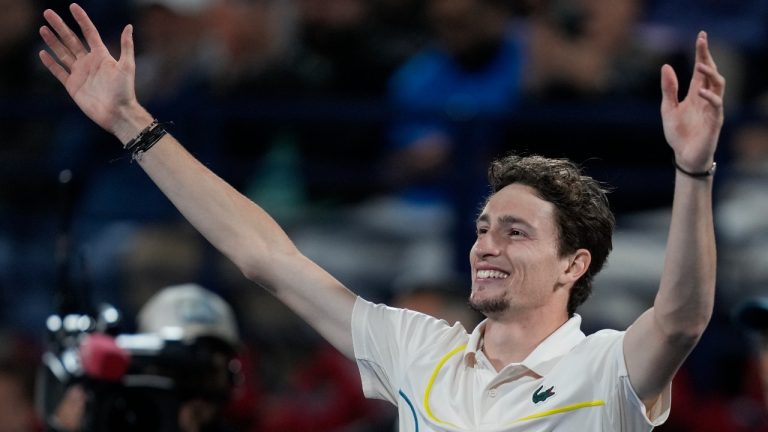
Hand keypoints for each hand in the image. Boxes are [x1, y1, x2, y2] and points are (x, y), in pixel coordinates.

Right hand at [39, 4, 150, 142]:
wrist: (117, 113)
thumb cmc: (124, 90)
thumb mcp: (127, 66)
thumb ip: (126, 46)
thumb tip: (129, 26)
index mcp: (102, 56)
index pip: (89, 33)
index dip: (81, 20)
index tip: (73, 6)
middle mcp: (89, 62)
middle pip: (71, 40)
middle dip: (60, 26)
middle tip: (48, 13)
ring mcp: (80, 74)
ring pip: (63, 53)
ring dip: (52, 41)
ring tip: (42, 28)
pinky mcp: (73, 86)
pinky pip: (59, 72)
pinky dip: (50, 63)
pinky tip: (42, 53)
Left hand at [660, 31, 724, 172]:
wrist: (684, 156)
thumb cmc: (678, 134)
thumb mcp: (668, 109)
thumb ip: (668, 89)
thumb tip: (666, 66)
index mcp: (695, 94)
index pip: (701, 70)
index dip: (701, 53)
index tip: (701, 36)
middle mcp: (706, 98)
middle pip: (711, 72)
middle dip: (707, 56)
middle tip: (702, 40)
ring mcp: (712, 108)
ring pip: (719, 85)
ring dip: (710, 74)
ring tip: (700, 65)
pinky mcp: (715, 121)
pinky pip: (717, 106)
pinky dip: (711, 97)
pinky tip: (701, 92)